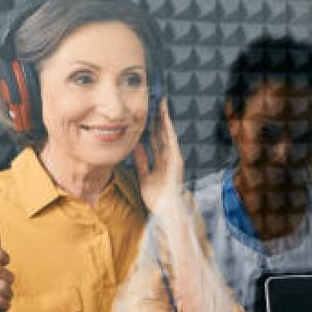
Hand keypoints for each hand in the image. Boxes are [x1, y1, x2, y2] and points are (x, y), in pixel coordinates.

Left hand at [133, 98, 183, 212]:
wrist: (166, 210)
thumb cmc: (157, 197)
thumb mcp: (144, 175)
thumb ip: (142, 160)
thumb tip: (135, 145)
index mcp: (161, 161)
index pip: (155, 140)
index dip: (151, 126)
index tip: (146, 112)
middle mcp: (169, 158)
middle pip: (161, 134)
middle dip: (158, 118)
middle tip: (154, 101)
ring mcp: (173, 158)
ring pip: (167, 134)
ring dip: (164, 119)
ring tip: (161, 104)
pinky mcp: (176, 160)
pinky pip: (171, 142)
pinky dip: (168, 130)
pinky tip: (165, 119)